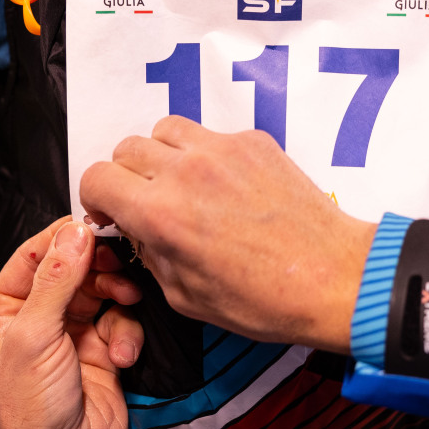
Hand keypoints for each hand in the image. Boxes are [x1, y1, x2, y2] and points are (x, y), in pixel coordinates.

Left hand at [0, 219, 142, 428]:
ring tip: (125, 304)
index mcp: (0, 309)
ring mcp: (69, 338)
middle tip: (117, 270)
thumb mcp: (32, 337)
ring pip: (103, 292)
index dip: (66, 239)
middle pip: (74, 269)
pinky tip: (122, 354)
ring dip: (118, 296)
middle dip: (100, 268)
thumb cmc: (24, 415)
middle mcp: (33, 320)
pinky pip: (122, 324)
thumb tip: (75, 232)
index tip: (96, 227)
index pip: (34, 255)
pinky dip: (128, 332)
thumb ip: (56, 279)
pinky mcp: (101, 356)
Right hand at [79, 116, 375, 353]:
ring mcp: (222, 151)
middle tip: (144, 202)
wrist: (331, 278)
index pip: (96, 177)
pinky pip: (210, 135)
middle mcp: (186, 172)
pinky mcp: (252, 142)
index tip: (111, 213)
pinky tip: (223, 186)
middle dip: (126, 177)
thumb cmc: (266, 298)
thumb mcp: (185, 296)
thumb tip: (136, 233)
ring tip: (179, 185)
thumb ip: (149, 256)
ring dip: (161, 155)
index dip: (96, 198)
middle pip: (126, 148)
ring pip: (164, 130)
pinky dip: (205, 155)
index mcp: (160, 214)